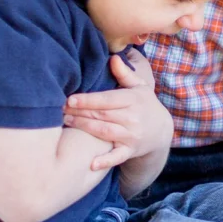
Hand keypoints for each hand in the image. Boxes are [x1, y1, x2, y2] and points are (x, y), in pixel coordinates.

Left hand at [62, 49, 171, 169]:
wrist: (162, 131)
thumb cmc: (145, 105)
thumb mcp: (140, 87)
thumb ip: (125, 74)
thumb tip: (113, 58)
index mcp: (133, 100)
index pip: (107, 99)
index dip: (88, 100)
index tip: (70, 99)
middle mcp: (133, 118)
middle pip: (102, 115)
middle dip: (80, 112)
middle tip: (60, 110)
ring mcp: (132, 135)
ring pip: (104, 131)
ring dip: (84, 128)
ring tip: (67, 122)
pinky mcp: (130, 151)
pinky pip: (117, 157)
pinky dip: (105, 161)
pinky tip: (91, 164)